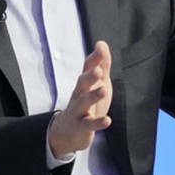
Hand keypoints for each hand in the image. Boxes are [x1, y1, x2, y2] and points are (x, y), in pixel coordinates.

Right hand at [48, 41, 112, 157]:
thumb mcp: (97, 82)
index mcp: (84, 83)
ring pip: (83, 102)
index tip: (100, 47)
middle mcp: (79, 94)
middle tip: (98, 70)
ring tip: (104, 90)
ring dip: (93, 96)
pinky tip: (107, 120)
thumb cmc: (85, 103)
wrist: (67, 131)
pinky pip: (89, 124)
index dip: (94, 58)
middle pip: (82, 83)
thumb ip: (101, 63)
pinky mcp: (81, 126)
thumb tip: (102, 43)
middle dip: (90, 76)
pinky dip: (98, 123)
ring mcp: (78, 110)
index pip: (87, 68)